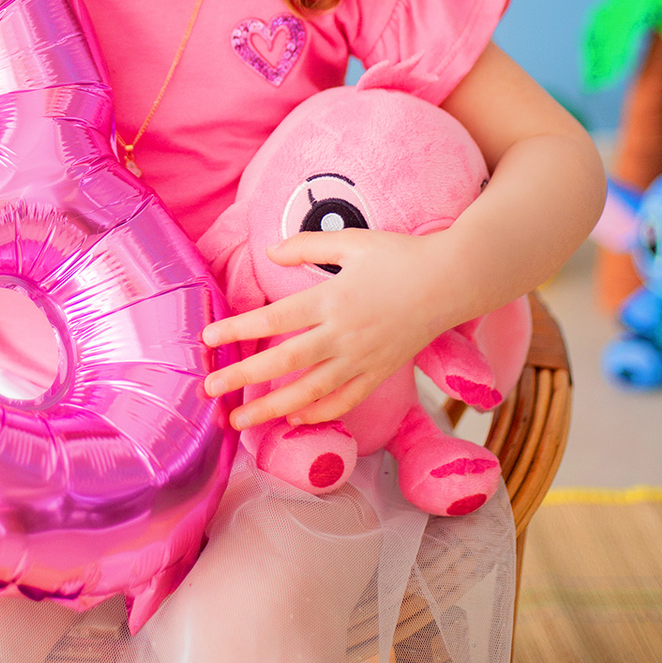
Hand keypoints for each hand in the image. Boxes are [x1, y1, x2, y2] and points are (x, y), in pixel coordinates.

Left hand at [202, 227, 451, 429]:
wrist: (453, 281)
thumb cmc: (401, 256)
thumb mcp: (351, 241)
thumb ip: (305, 246)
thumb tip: (269, 249)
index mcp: (332, 298)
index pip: (273, 320)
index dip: (238, 330)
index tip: (209, 340)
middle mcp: (344, 334)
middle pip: (284, 362)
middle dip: (243, 378)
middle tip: (208, 390)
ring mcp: (363, 358)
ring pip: (311, 391)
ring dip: (272, 409)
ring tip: (240, 421)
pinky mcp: (381, 372)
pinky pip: (346, 400)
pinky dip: (318, 413)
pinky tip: (294, 419)